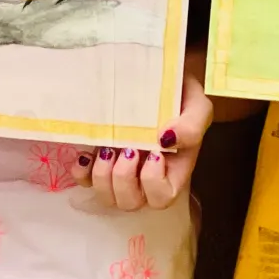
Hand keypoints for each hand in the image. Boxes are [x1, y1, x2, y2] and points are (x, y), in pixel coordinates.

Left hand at [73, 73, 213, 209]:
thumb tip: (166, 139)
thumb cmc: (181, 96)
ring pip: (106, 196)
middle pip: (130, 202)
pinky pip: (84, 179)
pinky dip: (81, 170)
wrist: (158, 75)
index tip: (153, 153)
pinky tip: (83, 152)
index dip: (153, 182)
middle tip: (128, 149)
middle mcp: (145, 177)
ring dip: (102, 175)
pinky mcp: (99, 159)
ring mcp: (120, 170)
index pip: (162, 197)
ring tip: (106, 148)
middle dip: (123, 179)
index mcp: (173, 171)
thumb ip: (192, 126)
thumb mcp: (197, 106)